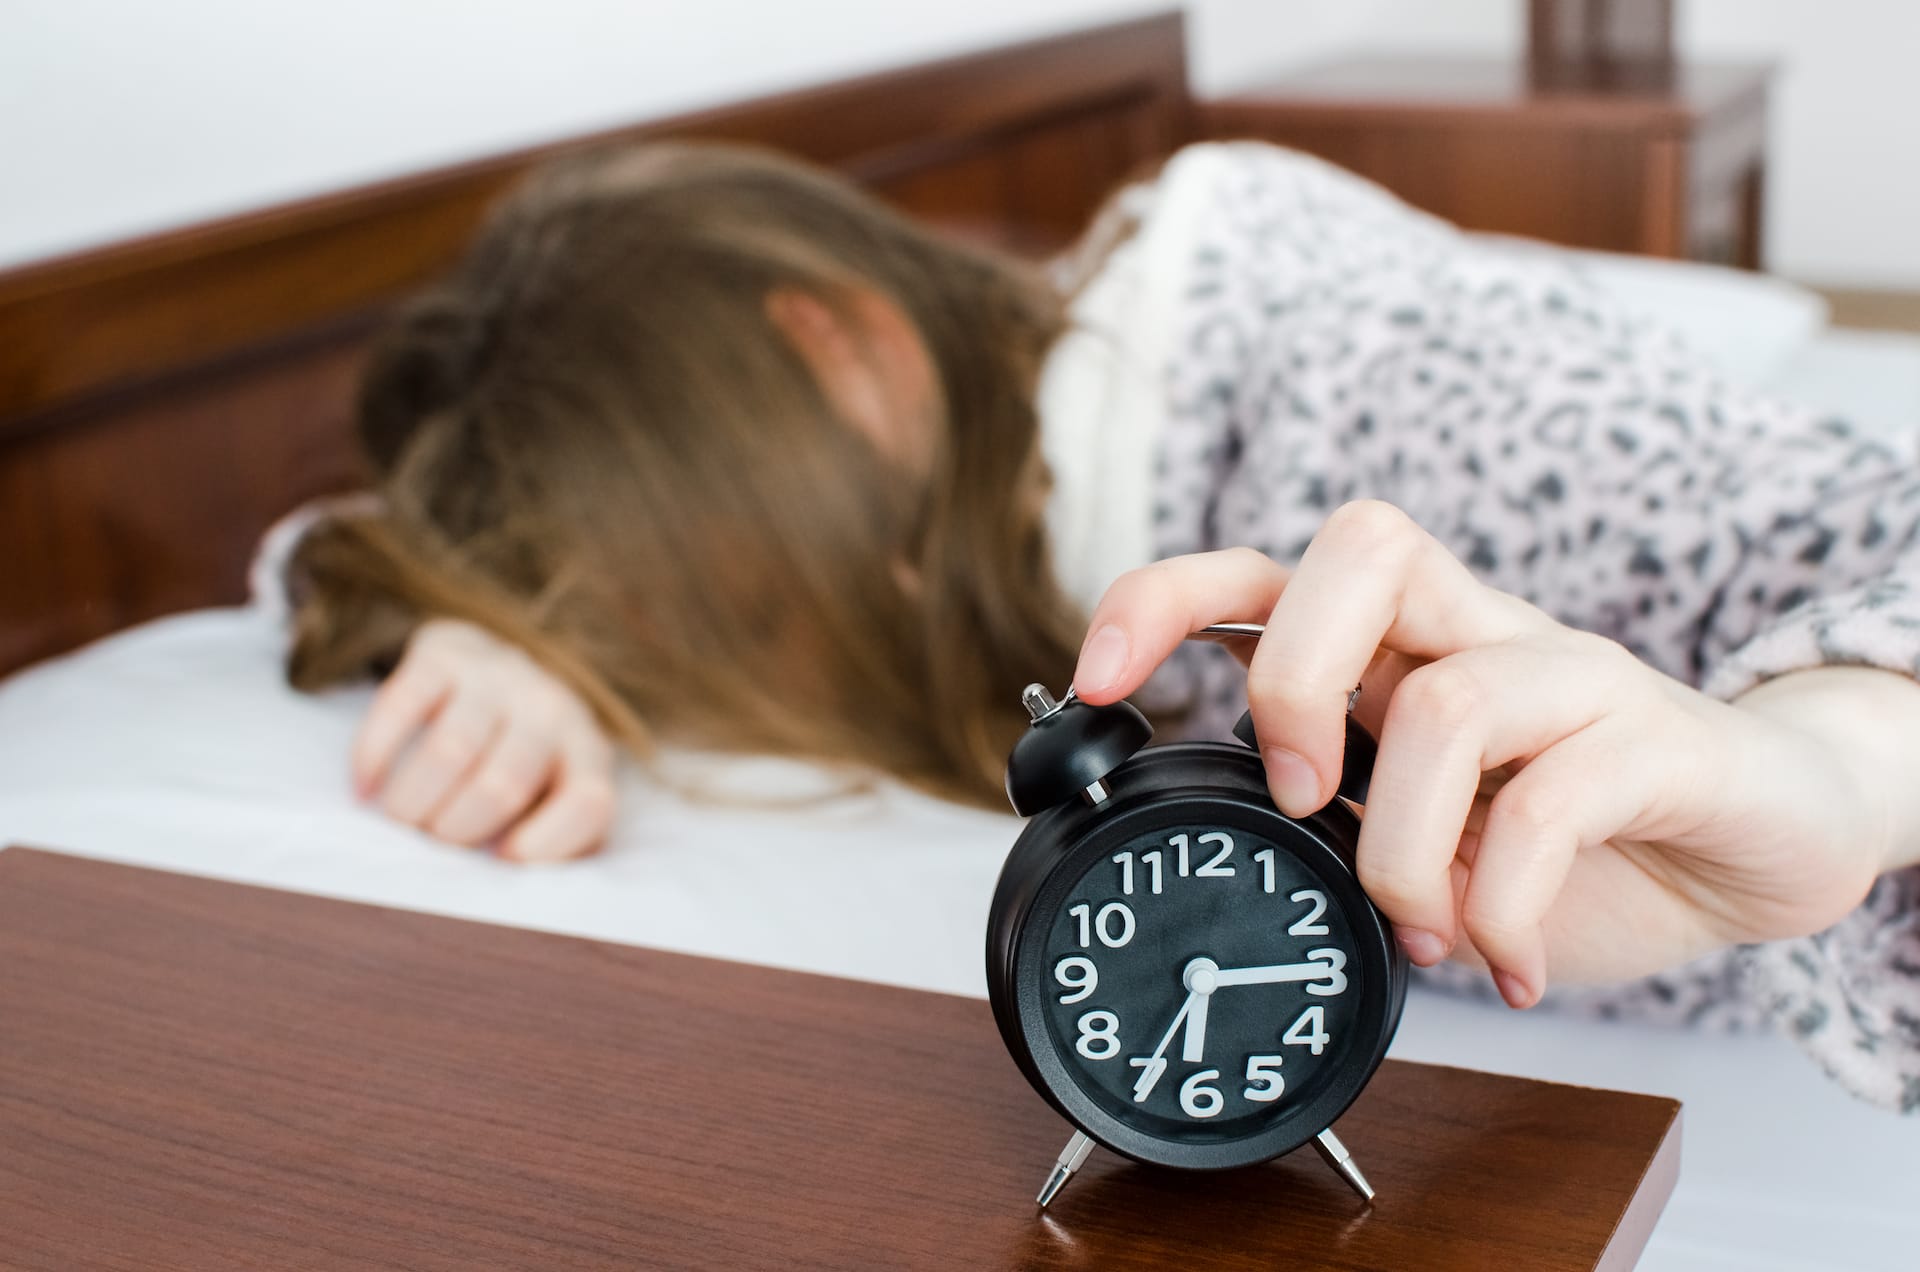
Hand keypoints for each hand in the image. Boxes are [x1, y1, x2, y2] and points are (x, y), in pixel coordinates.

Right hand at [353, 619, 617, 862]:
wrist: (493, 672)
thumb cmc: (521, 762)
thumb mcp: (552, 800)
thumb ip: (549, 842)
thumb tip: (505, 885)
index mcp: (588, 754)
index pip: (589, 803)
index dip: (547, 843)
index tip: (504, 858)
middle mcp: (552, 708)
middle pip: (504, 785)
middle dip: (455, 831)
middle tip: (436, 842)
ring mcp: (499, 674)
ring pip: (451, 750)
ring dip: (413, 801)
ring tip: (403, 820)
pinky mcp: (445, 651)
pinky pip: (401, 704)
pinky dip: (375, 755)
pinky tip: (366, 787)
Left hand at [1071, 502, 1884, 1007]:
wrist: (1755, 836)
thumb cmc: (1572, 828)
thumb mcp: (1421, 824)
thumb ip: (1336, 820)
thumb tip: (1223, 860)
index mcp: (1396, 647)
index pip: (1262, 570)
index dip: (1163, 601)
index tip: (1091, 682)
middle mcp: (1476, 633)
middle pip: (1362, 548)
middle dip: (1291, 684)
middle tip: (1300, 801)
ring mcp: (1570, 674)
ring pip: (1449, 699)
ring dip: (1401, 848)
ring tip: (1421, 929)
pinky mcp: (1659, 740)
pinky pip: (1560, 793)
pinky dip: (1505, 903)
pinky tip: (1504, 964)